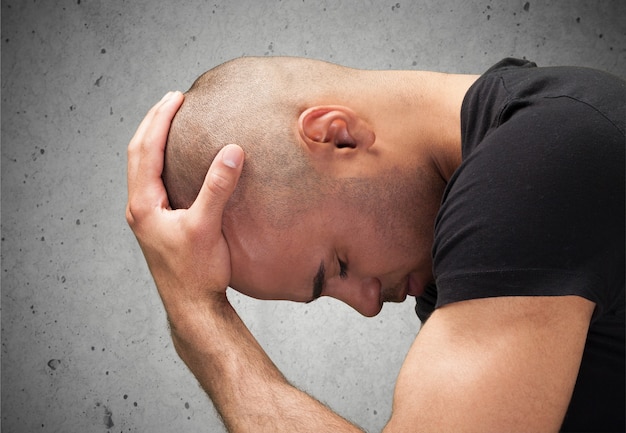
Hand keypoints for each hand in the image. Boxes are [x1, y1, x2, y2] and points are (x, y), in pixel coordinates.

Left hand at [126, 91, 243, 317]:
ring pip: (142, 168)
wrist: (192, 307)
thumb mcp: (207, 226)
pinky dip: (161, 160)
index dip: (159, 121)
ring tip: (171, 121)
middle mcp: (140, 208)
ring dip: (154, 141)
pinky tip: (178, 160)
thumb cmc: (198, 272)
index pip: (145, 150)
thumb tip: (232, 150)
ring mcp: (147, 217)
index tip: (176, 98)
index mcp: (144, 205)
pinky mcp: (158, 224)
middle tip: (173, 100)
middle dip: (153, 123)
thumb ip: (218, 188)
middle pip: (138, 154)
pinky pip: (153, 181)